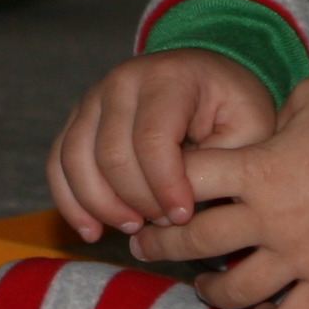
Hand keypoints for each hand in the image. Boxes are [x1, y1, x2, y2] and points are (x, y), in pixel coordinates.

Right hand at [49, 48, 278, 240]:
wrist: (207, 79)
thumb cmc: (232, 108)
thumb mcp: (250, 128)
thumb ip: (222, 162)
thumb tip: (179, 203)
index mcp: (168, 77)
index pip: (152, 138)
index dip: (164, 185)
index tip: (183, 217)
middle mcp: (121, 82)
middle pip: (111, 154)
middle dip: (136, 200)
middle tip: (165, 224)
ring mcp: (93, 99)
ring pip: (76, 160)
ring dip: (100, 205)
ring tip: (133, 229)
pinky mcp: (78, 121)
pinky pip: (59, 163)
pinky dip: (70, 202)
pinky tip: (91, 231)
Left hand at [136, 79, 308, 308]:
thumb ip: (276, 115)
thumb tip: (268, 124)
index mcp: (257, 170)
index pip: (184, 179)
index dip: (157, 185)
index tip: (148, 193)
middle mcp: (268, 219)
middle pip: (193, 241)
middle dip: (160, 246)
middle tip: (145, 247)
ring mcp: (299, 256)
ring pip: (234, 291)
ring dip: (210, 290)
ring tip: (202, 286)